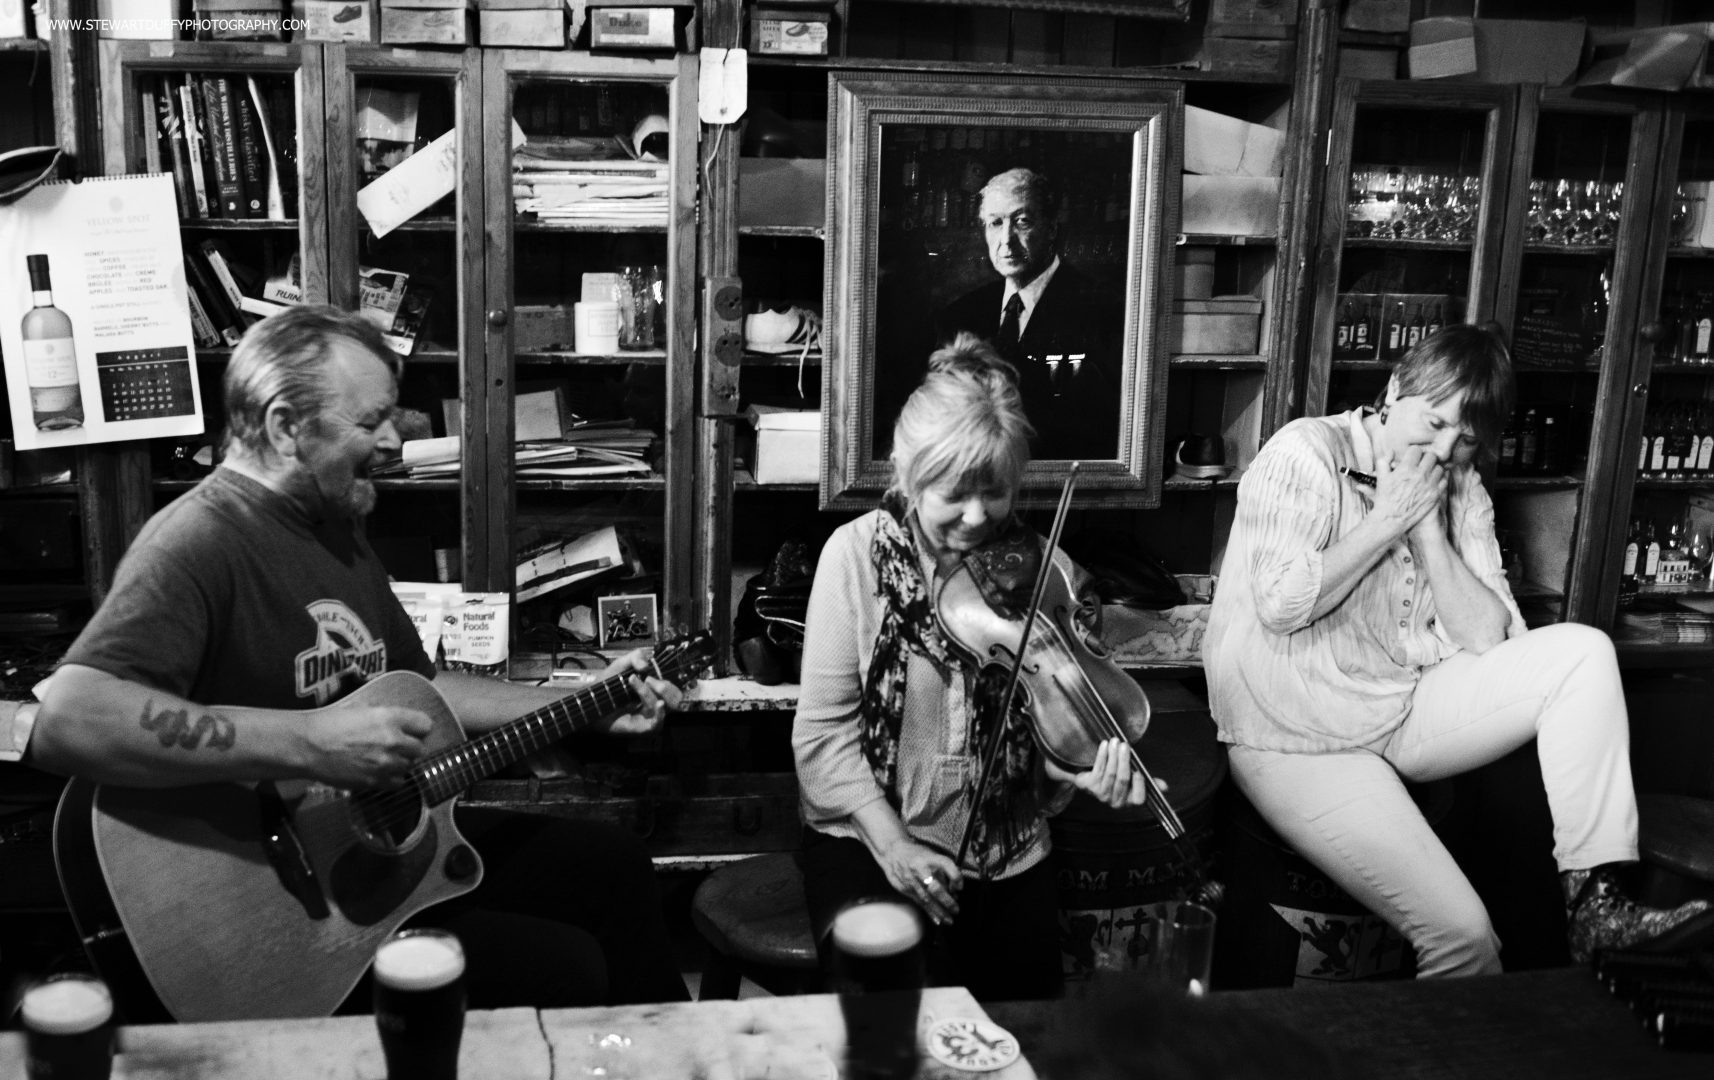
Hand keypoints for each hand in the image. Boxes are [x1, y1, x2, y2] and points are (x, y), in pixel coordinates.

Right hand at [303, 703, 432, 788]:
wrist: (308, 746)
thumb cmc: (329, 722)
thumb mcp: (359, 707)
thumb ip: (382, 713)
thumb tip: (395, 718)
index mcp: (389, 717)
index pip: (425, 725)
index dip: (418, 728)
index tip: (412, 730)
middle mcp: (393, 740)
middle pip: (420, 749)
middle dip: (410, 747)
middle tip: (397, 746)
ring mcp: (385, 763)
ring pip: (409, 766)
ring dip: (401, 763)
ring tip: (384, 759)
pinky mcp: (375, 781)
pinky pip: (398, 783)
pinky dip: (392, 778)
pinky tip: (380, 771)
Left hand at [599, 649, 686, 734]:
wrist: (592, 701)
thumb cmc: (607, 685)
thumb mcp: (621, 664)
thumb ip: (636, 656)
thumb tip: (647, 665)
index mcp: (654, 690)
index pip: (673, 687)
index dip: (668, 679)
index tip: (651, 672)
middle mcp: (656, 704)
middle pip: (676, 698)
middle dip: (665, 687)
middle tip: (648, 679)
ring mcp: (650, 716)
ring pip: (662, 706)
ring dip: (648, 692)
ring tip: (633, 682)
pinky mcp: (643, 727)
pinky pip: (658, 723)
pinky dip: (660, 713)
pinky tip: (658, 704)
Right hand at [873, 837, 961, 925]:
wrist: (892, 853)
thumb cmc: (916, 854)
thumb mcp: (931, 855)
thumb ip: (943, 869)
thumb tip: (955, 889)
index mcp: (929, 857)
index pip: (946, 865)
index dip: (956, 877)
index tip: (960, 887)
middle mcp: (920, 869)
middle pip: (935, 888)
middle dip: (947, 901)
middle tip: (956, 909)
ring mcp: (911, 880)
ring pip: (927, 899)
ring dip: (940, 911)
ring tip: (949, 920)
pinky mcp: (905, 889)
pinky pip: (919, 902)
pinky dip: (929, 912)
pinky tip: (937, 920)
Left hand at [1045, 737, 1152, 808]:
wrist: (1089, 779)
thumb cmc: (1116, 778)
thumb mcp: (1133, 781)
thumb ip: (1149, 783)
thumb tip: (1165, 787)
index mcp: (1129, 801)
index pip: (1138, 799)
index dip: (1139, 785)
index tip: (1139, 770)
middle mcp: (1115, 801)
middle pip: (1122, 780)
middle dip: (1124, 761)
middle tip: (1125, 745)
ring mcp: (1100, 795)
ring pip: (1110, 773)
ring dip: (1113, 755)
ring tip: (1115, 741)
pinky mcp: (1088, 786)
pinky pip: (1097, 769)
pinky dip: (1102, 755)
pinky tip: (1105, 745)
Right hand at [1373, 446, 1446, 538]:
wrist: (1392, 518)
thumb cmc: (1385, 498)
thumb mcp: (1380, 477)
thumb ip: (1384, 461)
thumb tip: (1391, 451)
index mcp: (1405, 469)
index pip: (1416, 450)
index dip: (1413, 452)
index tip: (1411, 457)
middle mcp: (1419, 475)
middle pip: (1431, 456)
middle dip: (1425, 458)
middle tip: (1421, 463)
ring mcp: (1429, 485)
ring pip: (1440, 467)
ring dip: (1433, 468)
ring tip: (1427, 473)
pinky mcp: (1435, 494)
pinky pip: (1444, 480)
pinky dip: (1440, 479)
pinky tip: (1432, 481)